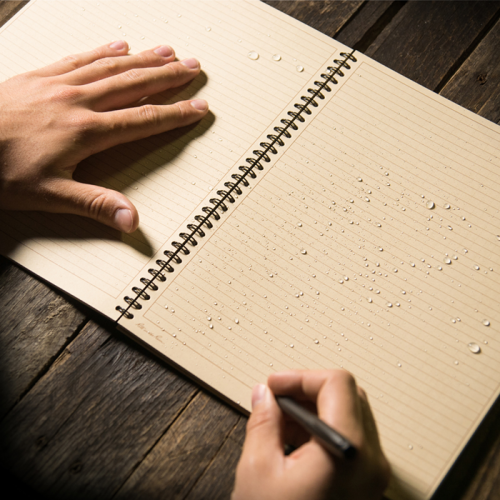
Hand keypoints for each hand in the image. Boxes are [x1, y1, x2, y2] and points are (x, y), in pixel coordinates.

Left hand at [0, 41, 208, 231]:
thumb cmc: (1, 171)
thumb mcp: (51, 196)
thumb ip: (96, 204)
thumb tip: (131, 219)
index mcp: (85, 131)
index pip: (142, 120)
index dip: (174, 114)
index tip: (198, 107)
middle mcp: (77, 102)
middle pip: (132, 85)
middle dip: (167, 77)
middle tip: (192, 68)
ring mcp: (58, 85)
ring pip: (110, 67)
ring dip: (142, 59)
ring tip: (167, 52)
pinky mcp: (39, 77)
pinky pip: (78, 58)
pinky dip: (102, 51)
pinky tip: (117, 45)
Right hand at [233, 370, 389, 499]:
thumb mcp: (258, 471)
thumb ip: (263, 421)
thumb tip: (264, 394)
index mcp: (349, 452)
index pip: (336, 383)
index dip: (300, 377)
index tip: (275, 386)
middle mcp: (371, 461)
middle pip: (347, 396)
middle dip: (306, 391)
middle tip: (275, 401)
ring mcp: (372, 475)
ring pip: (349, 415)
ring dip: (313, 410)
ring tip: (279, 425)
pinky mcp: (366, 485)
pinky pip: (349, 439)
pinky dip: (322, 430)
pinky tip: (294, 443)